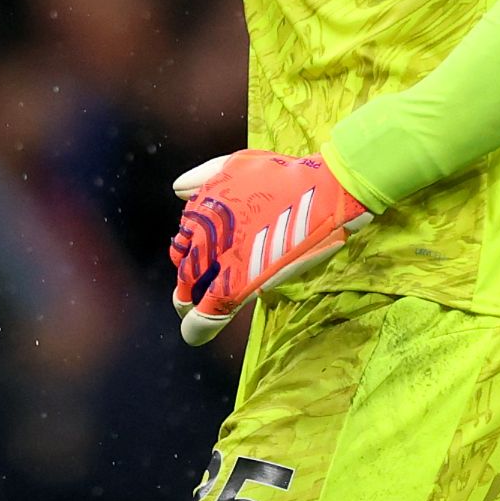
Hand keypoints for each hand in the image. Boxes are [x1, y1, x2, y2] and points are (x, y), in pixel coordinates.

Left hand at [167, 151, 370, 344]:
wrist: (322, 190)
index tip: (197, 264)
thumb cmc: (285, 175)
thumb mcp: (237, 164)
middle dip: (185, 283)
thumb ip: (204, 177)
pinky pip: (211, 310)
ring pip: (191, 291)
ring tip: (189, 314)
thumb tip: (177, 189)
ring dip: (188, 304)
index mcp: (202, 208)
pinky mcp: (241, 281)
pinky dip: (199, 326)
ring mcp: (221, 257)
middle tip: (189, 295)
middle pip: (184, 267)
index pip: (184, 240)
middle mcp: (204, 233)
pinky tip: (192, 335)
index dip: (188, 255)